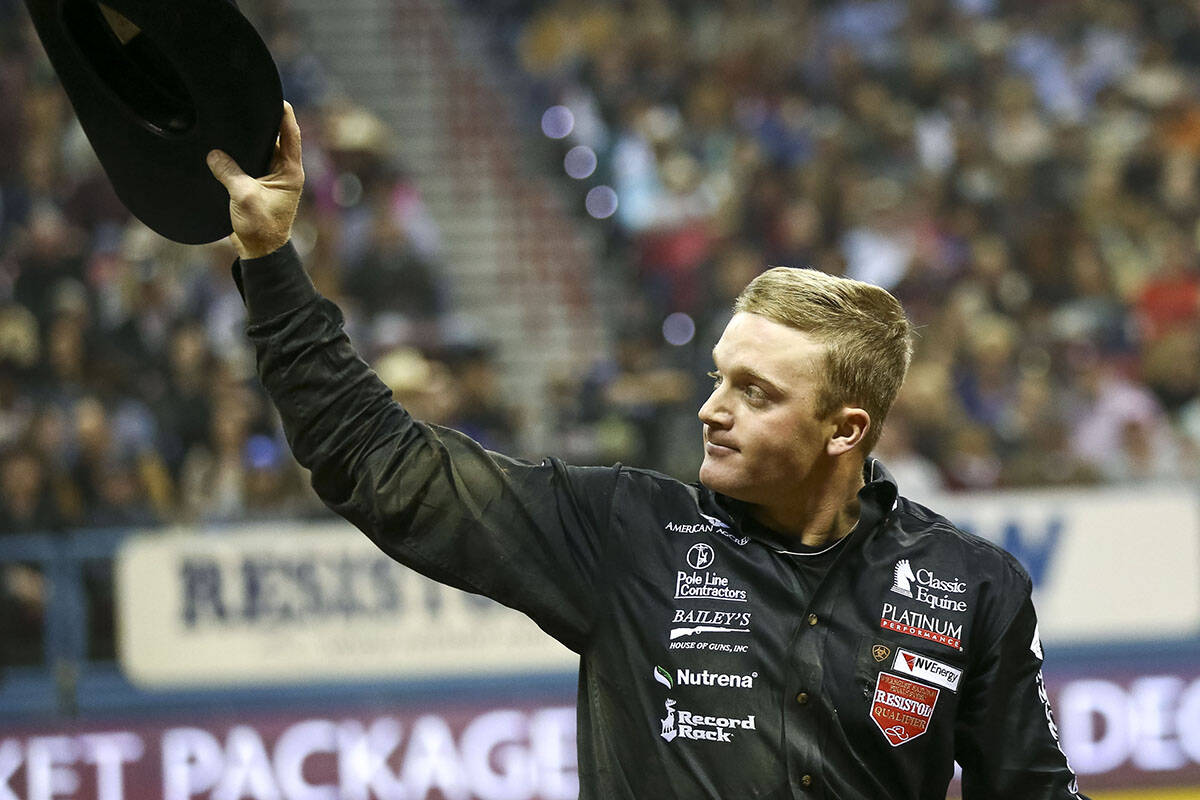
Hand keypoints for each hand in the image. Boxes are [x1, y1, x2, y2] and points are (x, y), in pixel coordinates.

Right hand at [206, 101, 304, 259]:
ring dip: (250, 140)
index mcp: (291, 171)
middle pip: (275, 138)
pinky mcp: (259, 185)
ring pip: (261, 150)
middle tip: (247, 104)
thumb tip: (213, 153)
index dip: (285, 114)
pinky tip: (226, 146)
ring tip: (234, 121)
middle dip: (263, 123)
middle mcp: (285, 171)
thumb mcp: (244, 197)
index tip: (278, 96)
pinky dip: (241, 154)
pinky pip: (250, 163)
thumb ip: (229, 172)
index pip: (291, 135)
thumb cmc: (260, 227)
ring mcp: (272, 178)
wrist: (261, 252)